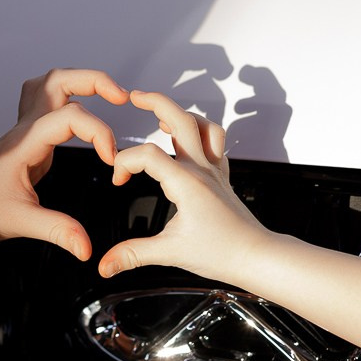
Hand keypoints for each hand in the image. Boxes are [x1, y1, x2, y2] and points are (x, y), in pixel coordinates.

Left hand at [0, 69, 129, 257]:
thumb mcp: (16, 223)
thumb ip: (56, 231)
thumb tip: (87, 247)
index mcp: (24, 143)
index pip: (70, 116)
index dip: (99, 133)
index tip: (112, 163)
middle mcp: (24, 130)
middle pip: (59, 81)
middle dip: (95, 81)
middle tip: (123, 98)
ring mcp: (24, 132)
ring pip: (51, 86)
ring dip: (81, 83)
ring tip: (109, 97)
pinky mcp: (26, 142)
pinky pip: (47, 105)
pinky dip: (69, 101)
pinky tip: (83, 119)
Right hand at [98, 89, 269, 278]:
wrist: (255, 256)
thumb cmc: (222, 252)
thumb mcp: (170, 253)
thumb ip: (133, 255)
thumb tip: (105, 264)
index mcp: (187, 182)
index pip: (147, 155)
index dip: (124, 163)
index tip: (118, 181)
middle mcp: (202, 170)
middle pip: (180, 119)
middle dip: (155, 102)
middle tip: (134, 96)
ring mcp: (215, 171)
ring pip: (203, 126)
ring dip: (181, 114)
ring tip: (161, 115)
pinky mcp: (222, 178)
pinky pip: (215, 143)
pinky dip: (200, 133)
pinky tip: (188, 141)